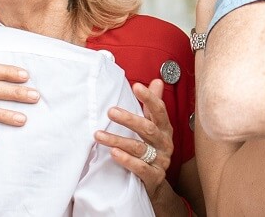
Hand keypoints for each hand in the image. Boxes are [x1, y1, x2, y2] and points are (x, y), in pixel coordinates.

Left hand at [95, 79, 174, 195]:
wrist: (155, 182)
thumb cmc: (152, 150)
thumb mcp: (154, 126)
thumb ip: (152, 106)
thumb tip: (157, 81)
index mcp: (165, 129)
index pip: (159, 110)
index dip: (150, 98)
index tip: (136, 86)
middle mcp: (165, 143)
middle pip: (148, 129)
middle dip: (129, 119)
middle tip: (110, 112)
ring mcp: (161, 161)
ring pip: (139, 149)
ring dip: (118, 140)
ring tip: (99, 135)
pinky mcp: (154, 177)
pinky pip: (141, 168)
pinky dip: (127, 160)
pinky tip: (114, 153)